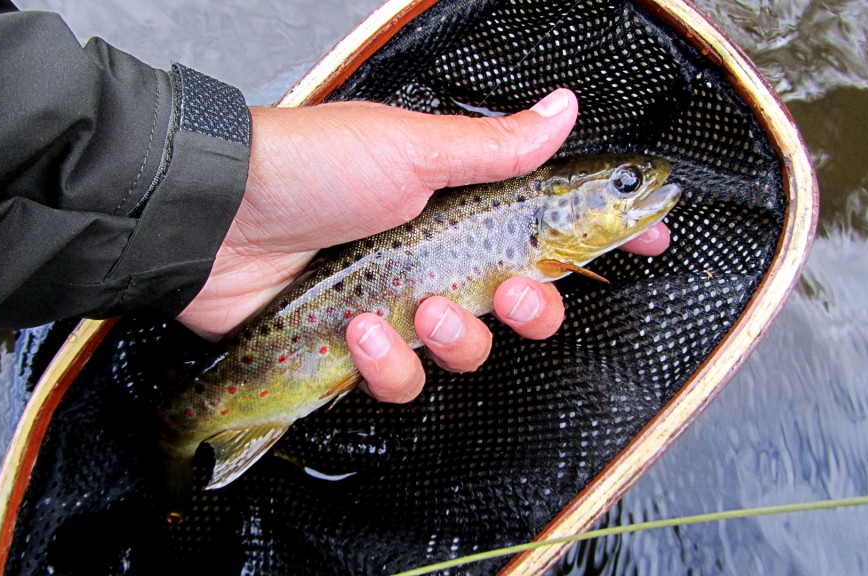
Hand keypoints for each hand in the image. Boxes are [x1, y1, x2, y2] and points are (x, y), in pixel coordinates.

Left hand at [176, 89, 670, 402]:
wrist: (215, 216)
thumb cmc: (310, 166)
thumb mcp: (411, 149)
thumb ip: (496, 146)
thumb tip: (564, 108)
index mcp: (461, 204)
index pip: (549, 222)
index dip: (603, 234)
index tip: (652, 236)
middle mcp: (438, 256)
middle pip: (523, 303)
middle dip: (536, 308)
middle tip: (521, 295)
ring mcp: (400, 304)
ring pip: (467, 350)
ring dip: (453, 337)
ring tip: (415, 308)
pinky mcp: (357, 348)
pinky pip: (401, 379)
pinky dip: (387, 361)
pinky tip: (360, 328)